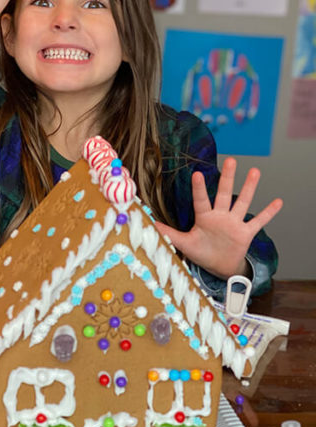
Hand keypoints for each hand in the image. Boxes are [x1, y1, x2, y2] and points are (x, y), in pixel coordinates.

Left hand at [153, 158, 282, 279]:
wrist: (218, 267)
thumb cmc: (201, 252)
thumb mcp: (183, 243)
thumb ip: (168, 233)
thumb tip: (148, 224)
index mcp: (204, 217)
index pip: (200, 200)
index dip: (199, 188)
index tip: (197, 173)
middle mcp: (220, 216)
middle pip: (223, 193)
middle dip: (227, 178)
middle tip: (231, 160)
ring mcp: (234, 223)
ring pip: (242, 202)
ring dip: (249, 188)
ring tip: (254, 171)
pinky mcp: (245, 233)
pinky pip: (259, 221)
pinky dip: (269, 213)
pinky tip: (278, 201)